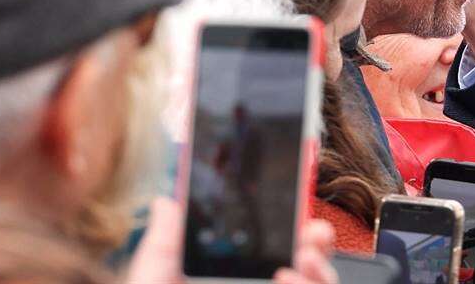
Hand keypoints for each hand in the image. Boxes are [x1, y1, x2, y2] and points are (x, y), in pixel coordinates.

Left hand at [127, 198, 338, 283]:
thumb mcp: (154, 278)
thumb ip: (165, 242)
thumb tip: (166, 201)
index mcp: (235, 272)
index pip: (272, 241)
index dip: (291, 219)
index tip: (298, 198)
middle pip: (308, 260)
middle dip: (319, 239)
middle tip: (315, 229)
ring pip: (319, 282)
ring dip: (320, 267)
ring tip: (305, 254)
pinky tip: (287, 278)